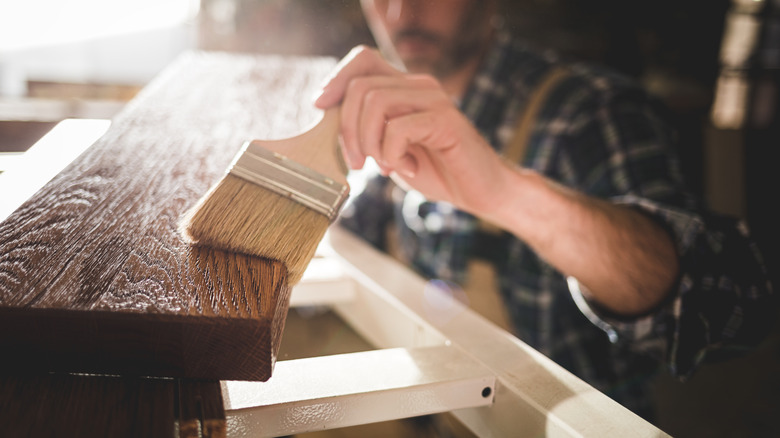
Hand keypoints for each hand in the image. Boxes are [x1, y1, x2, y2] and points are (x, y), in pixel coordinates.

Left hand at [314, 46, 508, 214]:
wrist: (480, 192)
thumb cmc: (435, 171)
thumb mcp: (388, 149)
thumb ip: (365, 130)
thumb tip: (326, 119)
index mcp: (404, 87)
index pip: (363, 59)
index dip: (336, 79)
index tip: (320, 107)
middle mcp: (419, 85)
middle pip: (361, 86)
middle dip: (347, 129)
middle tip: (356, 162)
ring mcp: (434, 99)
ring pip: (376, 103)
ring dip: (369, 142)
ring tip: (383, 166)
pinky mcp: (447, 120)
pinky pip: (399, 129)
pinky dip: (393, 155)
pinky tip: (408, 169)